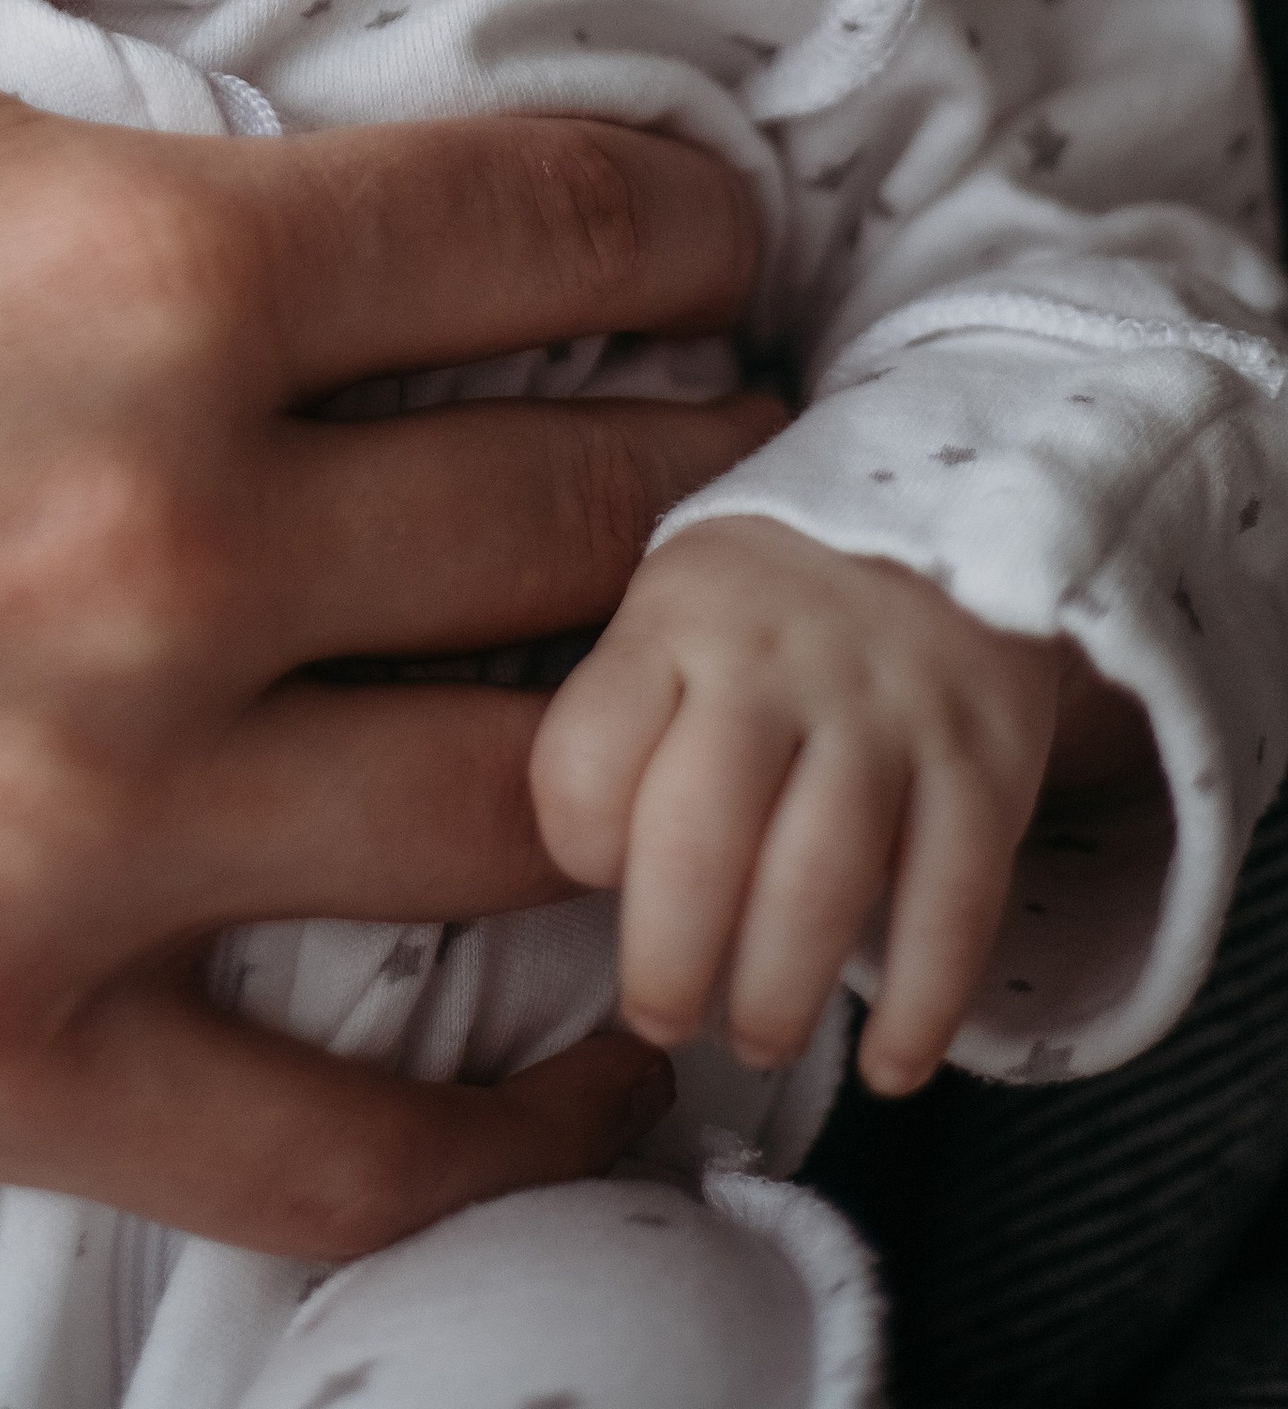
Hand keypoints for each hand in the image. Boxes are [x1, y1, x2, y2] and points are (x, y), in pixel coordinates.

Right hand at [0, 0, 772, 1260]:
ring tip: (669, 673)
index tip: (701, 237)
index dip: (680, 218)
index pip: (559, 228)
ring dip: (645, 725)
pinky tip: (596, 1022)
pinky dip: (524, 1105)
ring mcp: (79, 822)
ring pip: (528, 802)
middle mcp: (151, 550)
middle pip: (589, 508)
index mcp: (130, 269)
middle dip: (694, 454)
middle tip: (715, 437)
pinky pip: (352, 1142)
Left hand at [528, 515, 1062, 1096]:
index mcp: (675, 620)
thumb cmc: (770, 596)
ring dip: (780, 994)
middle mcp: (776, 663)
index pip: (588, 758)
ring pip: (820, 883)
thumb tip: (597, 881)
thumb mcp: (673, 604)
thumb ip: (630, 715)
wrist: (951, 500)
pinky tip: (892, 1068)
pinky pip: (956, 903)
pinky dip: (923, 1003)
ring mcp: (889, 711)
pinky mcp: (990, 758)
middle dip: (669, 965)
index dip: (577, 842)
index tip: (596, 874)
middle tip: (665, 1021)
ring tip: (757, 1040)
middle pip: (699, 842)